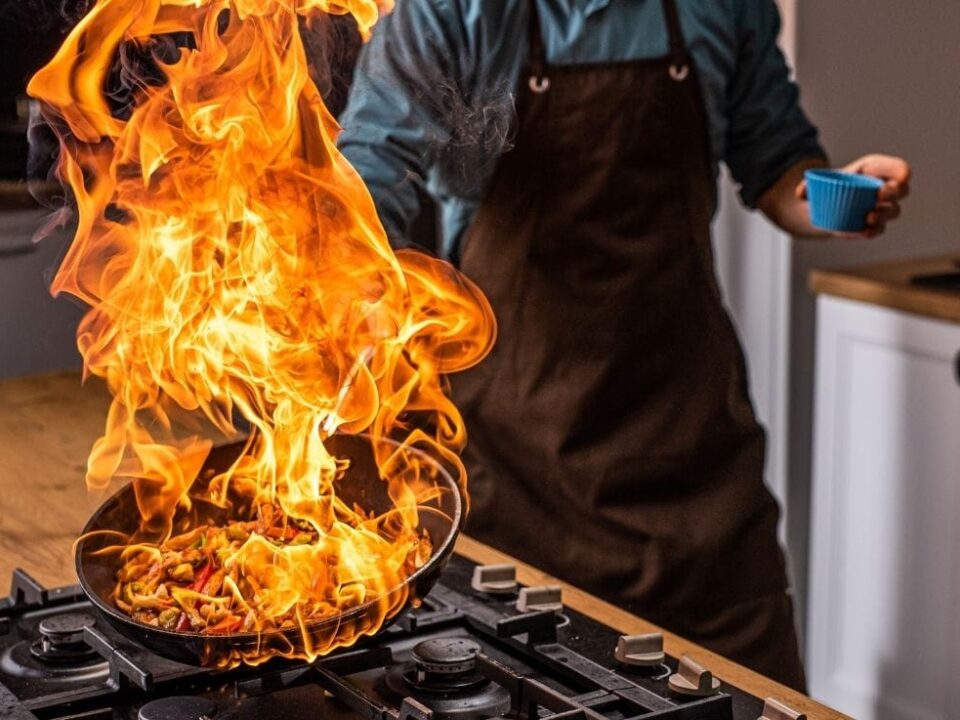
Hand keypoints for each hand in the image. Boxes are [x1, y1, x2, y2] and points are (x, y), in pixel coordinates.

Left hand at [795, 154, 911, 237]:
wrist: (826, 205)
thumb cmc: (829, 187)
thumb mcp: (819, 182)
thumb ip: (807, 185)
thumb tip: (800, 192)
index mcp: (876, 170)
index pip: (899, 169)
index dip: (901, 173)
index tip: (897, 179)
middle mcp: (884, 189)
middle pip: (901, 190)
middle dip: (894, 192)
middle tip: (879, 196)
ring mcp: (882, 208)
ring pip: (893, 211)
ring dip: (883, 214)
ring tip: (869, 217)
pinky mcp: (873, 225)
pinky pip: (878, 229)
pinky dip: (872, 230)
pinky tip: (863, 230)